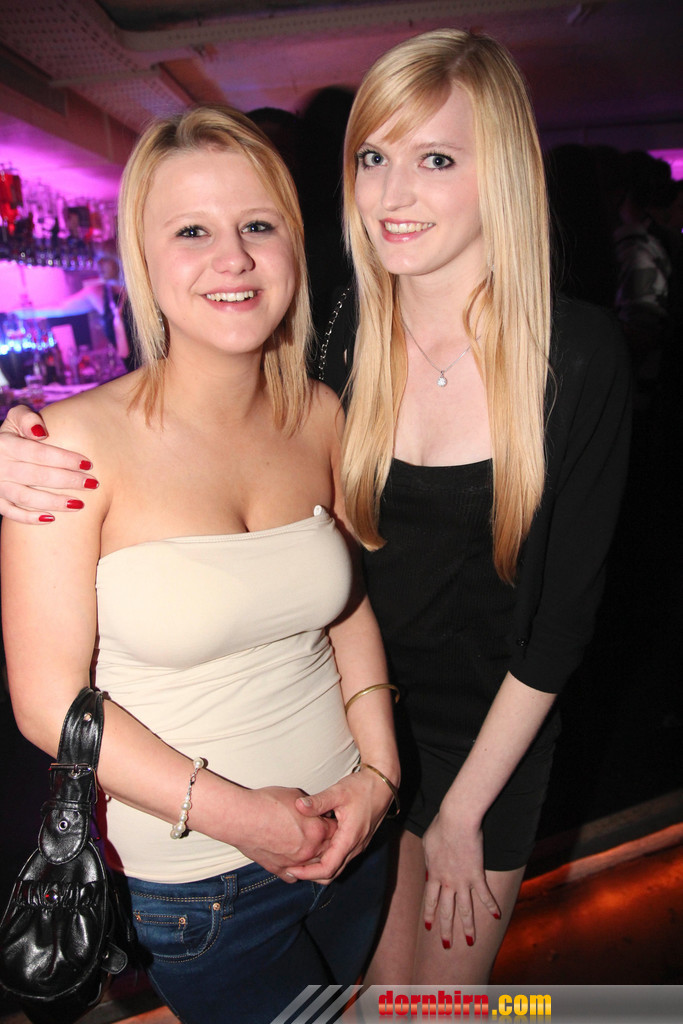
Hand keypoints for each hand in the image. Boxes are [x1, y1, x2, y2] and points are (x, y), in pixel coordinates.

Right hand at [0, 406, 96, 521]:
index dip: (64, 459)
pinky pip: (12, 513)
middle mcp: (0, 467)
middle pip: (37, 476)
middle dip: (68, 481)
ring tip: (80, 504)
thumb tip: (41, 432)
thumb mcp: (16, 418)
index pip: (39, 453)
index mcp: (6, 444)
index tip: (88, 464)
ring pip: (26, 498)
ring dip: (54, 503)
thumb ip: (27, 418)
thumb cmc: (14, 433)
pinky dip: (30, 518)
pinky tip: (52, 519)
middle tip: (92, 484)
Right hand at [231, 786, 336, 882]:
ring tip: (307, 849)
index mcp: (317, 830)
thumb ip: (310, 806)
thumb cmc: (267, 803)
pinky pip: (293, 876)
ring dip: (312, 859)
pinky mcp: (279, 870)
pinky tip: (293, 865)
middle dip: (325, 842)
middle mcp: (310, 850)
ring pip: (312, 867)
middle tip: (319, 835)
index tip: (327, 821)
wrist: (244, 817)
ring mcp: (295, 863)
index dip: (331, 824)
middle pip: (327, 850)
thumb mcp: (295, 796)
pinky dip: (295, 871)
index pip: (335, 830)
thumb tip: (313, 808)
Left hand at [288, 768, 392, 882]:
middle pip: (332, 874)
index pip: (328, 868)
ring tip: (299, 861)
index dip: (308, 873)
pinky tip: (313, 850)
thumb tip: (298, 805)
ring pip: (337, 867)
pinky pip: (341, 858)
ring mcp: (358, 845)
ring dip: (318, 869)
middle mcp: (356, 846)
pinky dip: (326, 860)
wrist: (383, 783)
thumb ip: (318, 801)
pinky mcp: (358, 840)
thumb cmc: (362, 787)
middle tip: (290, 868)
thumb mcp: (338, 791)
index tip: (290, 869)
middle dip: (311, 875)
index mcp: (349, 838)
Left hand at [422, 809, 499, 948]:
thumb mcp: (428, 843)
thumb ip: (429, 858)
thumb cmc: (440, 827)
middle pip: (446, 910)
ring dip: (468, 927)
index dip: (430, 914)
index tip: (429, 927)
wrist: (456, 820)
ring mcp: (462, 880)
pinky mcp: (477, 875)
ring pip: (465, 910)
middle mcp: (447, 882)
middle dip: (446, 929)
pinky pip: (485, 895)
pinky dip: (491, 906)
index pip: (430, 899)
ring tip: (469, 942)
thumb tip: (429, 866)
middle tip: (447, 945)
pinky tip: (496, 917)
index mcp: (433, 873)